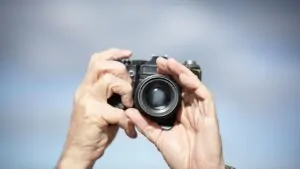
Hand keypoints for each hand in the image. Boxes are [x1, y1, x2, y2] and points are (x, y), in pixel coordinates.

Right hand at [57, 49, 136, 168]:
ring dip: (125, 89)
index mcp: (87, 87)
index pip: (97, 60)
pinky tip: (129, 130)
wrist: (78, 151)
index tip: (128, 53)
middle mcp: (84, 91)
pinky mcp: (94, 115)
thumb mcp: (99, 107)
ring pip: (108, 80)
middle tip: (129, 87)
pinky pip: (117, 111)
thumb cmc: (91, 131)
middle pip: (102, 65)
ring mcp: (88, 102)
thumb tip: (128, 87)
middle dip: (121, 71)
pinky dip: (128, 121)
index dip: (113, 53)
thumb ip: (109, 95)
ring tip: (128, 104)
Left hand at [126, 57, 224, 168]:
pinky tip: (183, 76)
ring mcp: (201, 110)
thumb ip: (144, 124)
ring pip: (193, 85)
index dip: (166, 79)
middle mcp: (191, 109)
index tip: (154, 70)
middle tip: (161, 62)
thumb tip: (130, 112)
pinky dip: (194, 84)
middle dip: (173, 71)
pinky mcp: (209, 114)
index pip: (174, 90)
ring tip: (170, 63)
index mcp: (180, 113)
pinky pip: (204, 95)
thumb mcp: (157, 137)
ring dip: (182, 73)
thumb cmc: (180, 156)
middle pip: (183, 84)